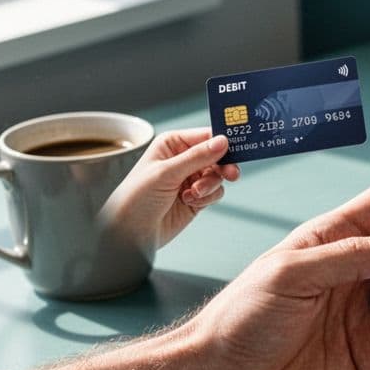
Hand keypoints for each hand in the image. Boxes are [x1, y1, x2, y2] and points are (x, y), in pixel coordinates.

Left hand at [105, 128, 239, 249]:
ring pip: (218, 176)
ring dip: (210, 185)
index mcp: (172, 144)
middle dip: (222, 166)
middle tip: (231, 174)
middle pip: (217, 156)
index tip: (239, 147)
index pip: (205, 136)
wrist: (130, 233)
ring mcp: (190, 179)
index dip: (222, 141)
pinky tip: (191, 201)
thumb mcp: (166, 172)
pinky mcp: (196, 198)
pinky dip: (208, 197)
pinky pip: (215, 192)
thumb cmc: (136, 198)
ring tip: (194, 193)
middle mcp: (182, 159)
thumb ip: (197, 157)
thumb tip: (223, 141)